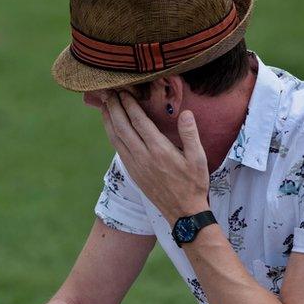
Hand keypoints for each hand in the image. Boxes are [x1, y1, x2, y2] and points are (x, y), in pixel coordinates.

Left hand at [103, 91, 209, 219]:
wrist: (182, 212)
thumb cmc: (193, 184)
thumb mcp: (199, 159)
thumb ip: (191, 134)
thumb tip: (185, 112)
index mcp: (159, 150)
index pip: (139, 122)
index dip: (129, 105)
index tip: (123, 91)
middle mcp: (143, 156)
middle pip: (123, 127)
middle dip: (114, 108)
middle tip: (109, 93)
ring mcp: (135, 165)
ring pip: (116, 138)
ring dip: (109, 121)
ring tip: (104, 106)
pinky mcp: (132, 172)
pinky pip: (118, 149)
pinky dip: (112, 135)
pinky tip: (111, 128)